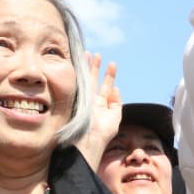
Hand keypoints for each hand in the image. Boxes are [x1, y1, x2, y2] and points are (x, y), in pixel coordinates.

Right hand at [76, 52, 121, 169]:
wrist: (88, 140)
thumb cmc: (102, 134)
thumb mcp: (115, 117)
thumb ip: (116, 103)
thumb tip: (116, 88)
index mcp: (100, 105)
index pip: (105, 87)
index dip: (109, 76)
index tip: (112, 64)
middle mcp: (90, 100)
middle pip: (93, 80)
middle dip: (95, 67)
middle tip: (95, 54)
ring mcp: (83, 98)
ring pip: (86, 79)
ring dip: (88, 66)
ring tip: (89, 54)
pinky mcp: (76, 99)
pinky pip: (79, 83)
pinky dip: (80, 73)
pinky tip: (80, 63)